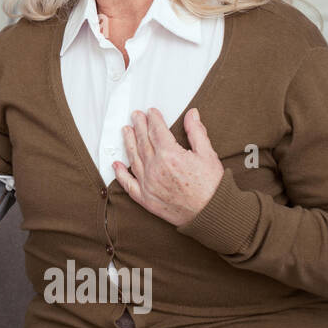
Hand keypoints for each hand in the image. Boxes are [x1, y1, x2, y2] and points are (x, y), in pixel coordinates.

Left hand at [113, 107, 223, 226]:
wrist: (211, 214)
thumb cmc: (211, 188)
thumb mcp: (208, 154)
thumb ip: (196, 132)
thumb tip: (192, 115)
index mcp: (170, 155)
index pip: (157, 131)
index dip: (153, 119)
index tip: (151, 112)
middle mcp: (155, 168)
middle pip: (143, 142)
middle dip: (139, 126)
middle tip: (136, 116)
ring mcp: (148, 184)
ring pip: (133, 158)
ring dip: (129, 143)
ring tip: (126, 131)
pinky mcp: (145, 198)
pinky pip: (128, 184)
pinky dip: (120, 174)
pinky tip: (116, 165)